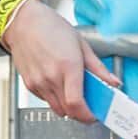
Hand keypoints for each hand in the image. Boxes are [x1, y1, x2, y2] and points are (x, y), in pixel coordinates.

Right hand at [0, 0, 117, 121]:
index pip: (77, 103)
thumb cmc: (52, 29)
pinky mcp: (29, 84)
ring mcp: (38, 82)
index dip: (87, 115)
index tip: (95, 115)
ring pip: (56, 108)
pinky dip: (55, 98)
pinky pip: (45, 100)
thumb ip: (99, 68)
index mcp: (68, 67)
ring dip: (68, 107)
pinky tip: (60, 84)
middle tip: (90, 106)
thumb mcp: (82, 46)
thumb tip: (114, 82)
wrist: (23, 23)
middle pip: (67, 110)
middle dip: (81, 113)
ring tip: (75, 92)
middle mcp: (51, 77)